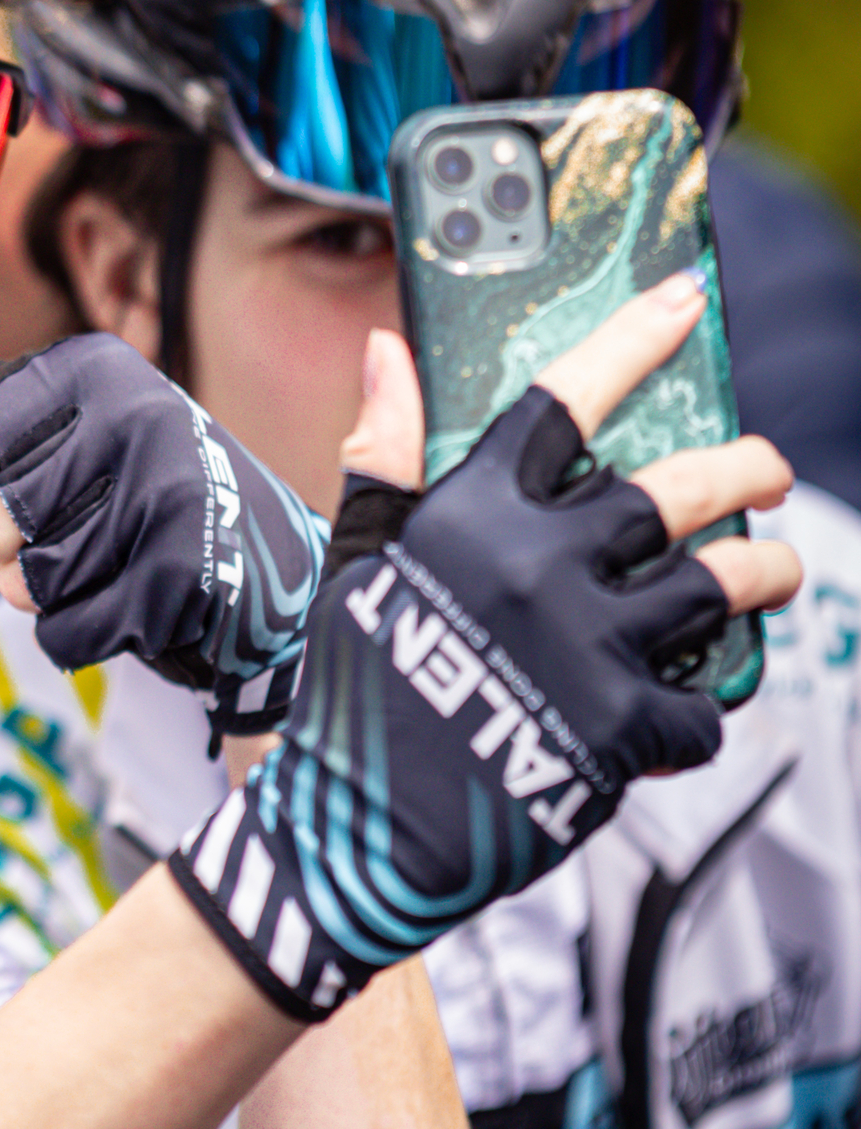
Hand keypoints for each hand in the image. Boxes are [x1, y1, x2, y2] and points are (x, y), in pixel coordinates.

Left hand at [0, 335, 326, 727]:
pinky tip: (113, 601)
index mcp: (92, 369)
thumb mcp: (56, 417)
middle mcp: (135, 417)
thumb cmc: (127, 478)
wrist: (259, 552)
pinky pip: (67, 632)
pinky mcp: (185, 574)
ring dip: (38, 591)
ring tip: (84, 562)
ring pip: (28, 585)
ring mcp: (167, 496)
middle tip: (41, 533)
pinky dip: (74, 633)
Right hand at [168, 274, 799, 1021]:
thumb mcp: (357, 560)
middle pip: (676, 488)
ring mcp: (585, 645)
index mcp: (473, 514)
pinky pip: (700, 703)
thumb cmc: (353, 686)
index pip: (566, 399)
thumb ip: (384, 454)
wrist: (359, 829)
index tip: (690, 300)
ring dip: (765, 573)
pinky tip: (691, 707)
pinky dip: (703, 706)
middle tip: (767, 470)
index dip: (634, 340)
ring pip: (718, 585)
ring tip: (775, 571)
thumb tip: (386, 351)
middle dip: (745, 469)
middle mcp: (538, 564)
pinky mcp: (619, 728)